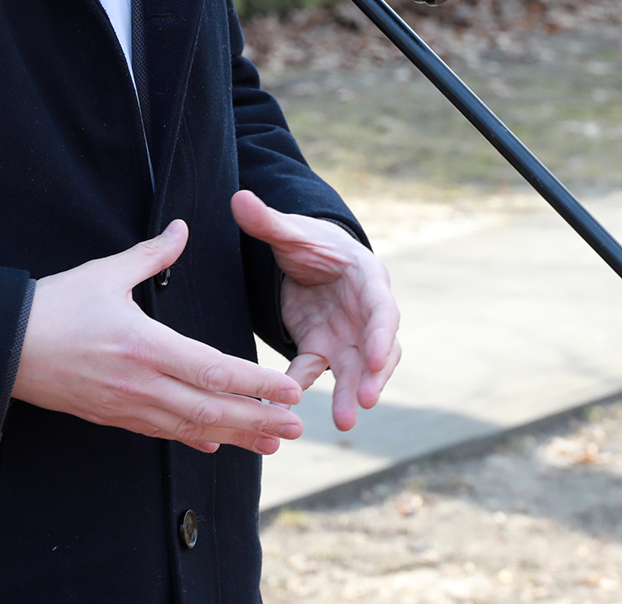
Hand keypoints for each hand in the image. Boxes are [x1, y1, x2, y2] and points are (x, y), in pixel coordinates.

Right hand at [12, 221, 305, 454]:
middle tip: (298, 428)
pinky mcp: (110, 417)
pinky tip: (214, 443)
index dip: (255, 384)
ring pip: (190, 428)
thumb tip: (183, 228)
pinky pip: (160, 432)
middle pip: (210, 409)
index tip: (288, 390)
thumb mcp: (105, 273)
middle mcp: (140, 384)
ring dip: (234, 436)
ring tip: (272, 442)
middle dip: (258, 420)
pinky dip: (192, 437)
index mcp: (144, 346)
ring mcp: (124, 406)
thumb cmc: (54, 305)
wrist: (2, 347)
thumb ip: (151, 255)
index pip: (213, 371)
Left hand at [231, 190, 401, 431]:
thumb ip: (267, 220)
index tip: (377, 358)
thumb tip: (238, 197)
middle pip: (378, 350)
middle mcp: (365, 314)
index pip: (383, 310)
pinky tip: (285, 406)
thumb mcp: (291, 231)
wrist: (307, 257)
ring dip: (349, 395)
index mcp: (367, 280)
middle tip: (363, 402)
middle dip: (373, 377)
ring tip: (342, 422)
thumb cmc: (311, 242)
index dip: (382, 335)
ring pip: (354, 370)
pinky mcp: (321, 348)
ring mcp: (346, 336)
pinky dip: (301, 387)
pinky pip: (313, 371)